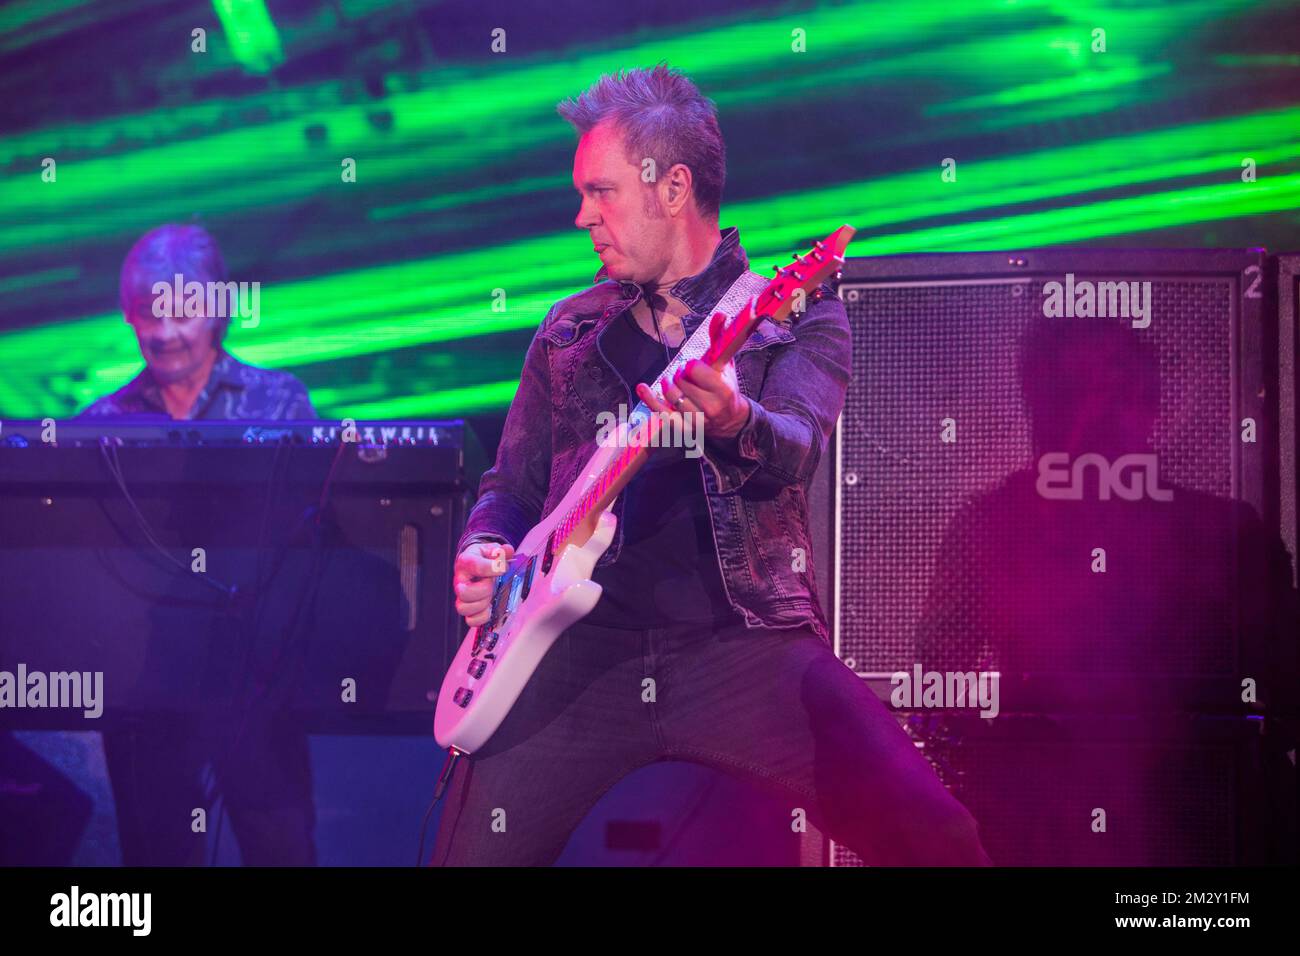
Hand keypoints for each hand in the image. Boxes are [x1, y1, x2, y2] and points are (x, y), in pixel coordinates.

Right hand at [452, 541, 513, 627]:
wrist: (475, 564)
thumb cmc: (483, 558)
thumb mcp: (492, 550)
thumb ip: (501, 551)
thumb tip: (507, 551)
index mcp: (466, 562)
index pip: (474, 566)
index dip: (493, 568)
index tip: (503, 567)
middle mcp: (460, 581)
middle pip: (463, 592)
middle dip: (484, 589)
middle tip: (492, 584)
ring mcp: (462, 597)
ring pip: (463, 608)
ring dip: (482, 604)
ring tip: (490, 596)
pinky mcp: (468, 608)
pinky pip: (470, 620)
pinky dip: (482, 617)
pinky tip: (489, 608)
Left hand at [635, 313, 749, 440]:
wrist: (730, 421)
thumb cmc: (726, 388)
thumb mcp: (726, 365)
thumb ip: (720, 339)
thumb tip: (720, 315)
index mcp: (723, 391)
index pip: (694, 370)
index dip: (691, 365)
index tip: (694, 367)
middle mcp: (710, 408)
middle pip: (680, 381)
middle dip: (680, 374)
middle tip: (686, 375)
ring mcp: (696, 420)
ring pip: (670, 395)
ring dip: (668, 384)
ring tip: (674, 381)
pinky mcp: (683, 428)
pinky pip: (661, 413)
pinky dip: (649, 398)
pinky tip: (642, 387)